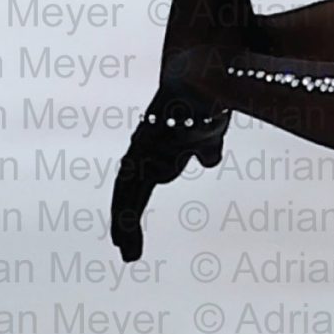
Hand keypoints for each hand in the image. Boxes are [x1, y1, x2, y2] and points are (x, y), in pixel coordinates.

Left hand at [109, 83, 228, 263]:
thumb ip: (205, 148)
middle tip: (127, 252)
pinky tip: (126, 237)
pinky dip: (127, 219)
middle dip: (125, 222)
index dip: (132, 204)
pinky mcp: (144, 161)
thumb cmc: (207, 101)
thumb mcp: (209, 134)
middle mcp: (142, 151)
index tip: (133, 232)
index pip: (138, 182)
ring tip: (127, 252)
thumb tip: (209, 161)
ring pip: (126, 196)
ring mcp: (141, 155)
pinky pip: (131, 195)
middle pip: (127, 191)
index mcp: (155, 148)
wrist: (203, 82)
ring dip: (125, 226)